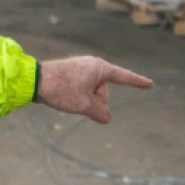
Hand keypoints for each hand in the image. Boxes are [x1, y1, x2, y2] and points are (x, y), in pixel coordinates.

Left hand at [34, 56, 152, 123]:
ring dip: (85, 101)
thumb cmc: (61, 89)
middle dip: (96, 102)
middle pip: (105, 92)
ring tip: (67, 99)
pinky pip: (82, 91)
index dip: (138, 82)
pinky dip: (78, 98)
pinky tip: (65, 98)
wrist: (34, 80)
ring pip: (93, 93)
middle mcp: (93, 66)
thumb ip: (101, 113)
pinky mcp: (72, 74)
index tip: (150, 84)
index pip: (124, 77)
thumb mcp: (84, 105)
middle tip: (77, 102)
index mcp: (100, 68)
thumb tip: (107, 117)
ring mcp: (82, 69)